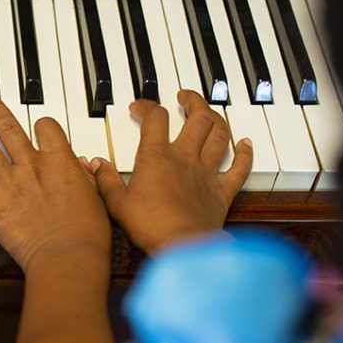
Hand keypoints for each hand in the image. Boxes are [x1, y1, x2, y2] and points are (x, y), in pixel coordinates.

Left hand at [0, 96, 111, 273]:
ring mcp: (7, 186)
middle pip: (8, 128)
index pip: (46, 127)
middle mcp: (30, 167)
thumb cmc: (87, 234)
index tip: (40, 127)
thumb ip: (86, 177)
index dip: (42, 125)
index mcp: (59, 162)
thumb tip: (82, 165)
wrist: (67, 258)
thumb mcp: (97, 198)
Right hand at [89, 90, 252, 253]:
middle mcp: (185, 158)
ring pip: (219, 135)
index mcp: (156, 157)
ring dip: (217, 119)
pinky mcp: (222, 192)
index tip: (139, 107)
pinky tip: (246, 144)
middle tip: (185, 96)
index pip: (155, 118)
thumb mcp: (116, 203)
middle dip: (192, 101)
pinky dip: (245, 153)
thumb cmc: (150, 226)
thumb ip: (105, 180)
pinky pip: (239, 168)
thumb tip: (95, 163)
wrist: (183, 246)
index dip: (147, 106)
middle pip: (197, 118)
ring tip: (210, 112)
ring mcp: (207, 174)